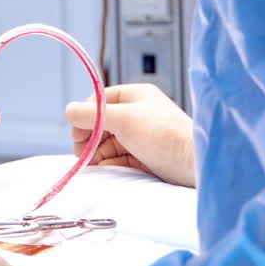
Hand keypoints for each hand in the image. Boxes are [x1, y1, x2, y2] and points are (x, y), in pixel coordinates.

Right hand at [66, 82, 195, 186]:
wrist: (197, 165)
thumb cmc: (163, 135)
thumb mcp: (123, 118)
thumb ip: (91, 114)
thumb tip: (67, 111)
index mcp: (135, 95)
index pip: (98, 101)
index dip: (84, 117)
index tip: (78, 137)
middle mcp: (139, 113)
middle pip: (102, 123)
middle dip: (90, 139)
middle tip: (84, 156)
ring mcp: (144, 135)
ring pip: (109, 142)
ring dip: (99, 153)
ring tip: (96, 165)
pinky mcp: (147, 157)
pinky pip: (120, 157)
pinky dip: (111, 163)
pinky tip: (108, 170)